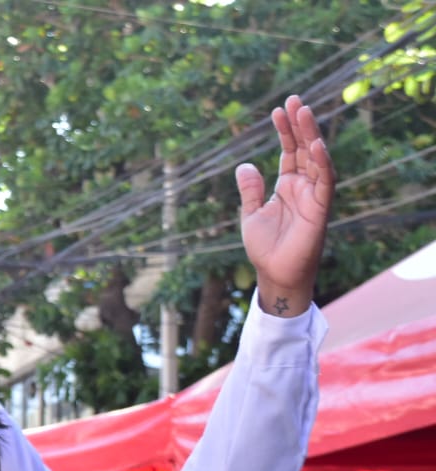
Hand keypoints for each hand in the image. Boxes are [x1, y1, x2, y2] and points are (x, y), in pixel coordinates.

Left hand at [238, 95, 333, 317]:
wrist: (274, 274)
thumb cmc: (265, 247)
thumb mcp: (251, 214)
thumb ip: (250, 190)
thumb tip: (244, 165)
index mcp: (287, 185)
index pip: (289, 150)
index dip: (285, 130)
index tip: (278, 109)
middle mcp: (303, 186)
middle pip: (303, 148)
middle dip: (299, 124)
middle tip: (294, 99)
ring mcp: (313, 195)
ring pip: (316, 158)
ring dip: (311, 135)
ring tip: (303, 111)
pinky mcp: (320, 208)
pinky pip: (324, 181)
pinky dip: (321, 163)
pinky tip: (314, 145)